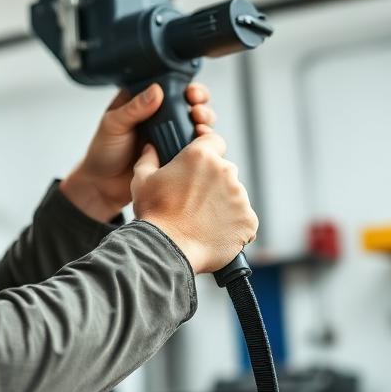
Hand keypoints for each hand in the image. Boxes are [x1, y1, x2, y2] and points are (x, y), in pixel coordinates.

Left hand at [59, 82, 215, 223]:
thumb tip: (156, 91)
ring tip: (200, 122)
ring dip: (204, 118)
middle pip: (189, 101)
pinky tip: (202, 140)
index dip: (183, 85)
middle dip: (200, 100)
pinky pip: (195, 144)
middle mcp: (160, 116)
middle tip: (196, 104)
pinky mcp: (177, 153)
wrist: (104, 186)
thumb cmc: (103, 151)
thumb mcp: (113, 124)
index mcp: (143, 101)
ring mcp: (170, 134)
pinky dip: (203, 140)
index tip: (189, 90)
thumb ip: (134, 108)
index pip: (167, 85)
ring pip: (196, 121)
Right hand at [131, 133, 257, 273]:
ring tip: (201, 220)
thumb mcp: (142, 180)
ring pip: (234, 195)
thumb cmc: (154, 214)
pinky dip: (233, 225)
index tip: (200, 164)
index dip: (207, 150)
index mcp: (201, 156)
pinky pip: (243, 219)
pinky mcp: (248, 220)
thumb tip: (151, 148)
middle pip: (224, 170)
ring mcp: (240, 197)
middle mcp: (225, 171)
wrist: (168, 250)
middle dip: (213, 181)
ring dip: (223, 203)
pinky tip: (213, 233)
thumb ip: (148, 158)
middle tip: (193, 200)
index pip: (215, 140)